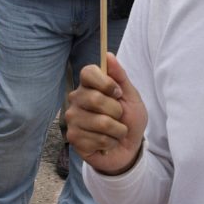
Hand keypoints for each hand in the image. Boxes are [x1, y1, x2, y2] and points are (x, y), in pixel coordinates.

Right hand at [65, 52, 146, 174]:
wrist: (128, 148)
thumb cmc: (129, 120)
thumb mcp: (131, 97)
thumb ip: (120, 77)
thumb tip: (108, 54)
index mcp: (89, 86)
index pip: (87, 72)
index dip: (106, 83)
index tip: (117, 93)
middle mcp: (76, 99)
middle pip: (95, 99)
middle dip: (117, 111)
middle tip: (118, 117)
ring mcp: (72, 119)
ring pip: (101, 122)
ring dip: (117, 130)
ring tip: (115, 132)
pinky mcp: (73, 138)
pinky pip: (98, 139)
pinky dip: (110, 143)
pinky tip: (107, 143)